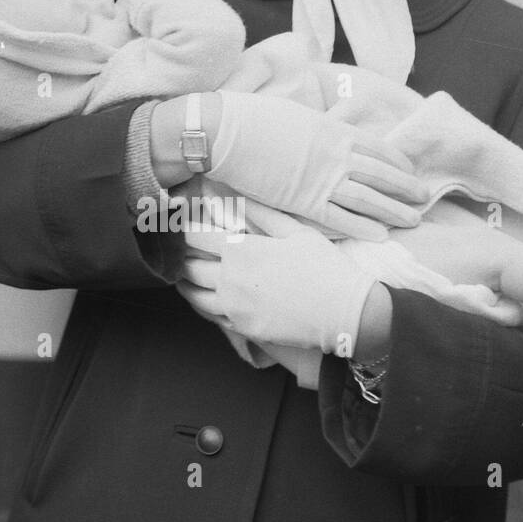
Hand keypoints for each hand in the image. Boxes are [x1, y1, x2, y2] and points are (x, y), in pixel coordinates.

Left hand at [177, 202, 378, 356]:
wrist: (347, 311)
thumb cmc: (323, 265)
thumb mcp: (295, 231)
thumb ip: (262, 213)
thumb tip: (236, 193)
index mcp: (240, 249)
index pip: (195, 236)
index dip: (182, 229)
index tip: (175, 226)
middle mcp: (230, 278)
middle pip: (188, 265)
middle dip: (180, 256)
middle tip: (175, 251)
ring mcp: (235, 307)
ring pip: (193, 295)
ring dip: (185, 283)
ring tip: (181, 275)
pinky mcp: (244, 328)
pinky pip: (211, 316)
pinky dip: (201, 305)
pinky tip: (203, 298)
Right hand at [208, 92, 428, 240]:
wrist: (227, 132)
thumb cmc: (254, 117)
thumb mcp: (297, 114)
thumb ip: (319, 127)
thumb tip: (328, 131)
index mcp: (336, 131)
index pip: (379, 148)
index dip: (399, 162)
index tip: (410, 170)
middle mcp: (338, 156)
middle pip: (383, 176)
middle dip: (406, 188)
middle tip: (423, 198)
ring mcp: (323, 181)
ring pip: (370, 200)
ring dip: (394, 211)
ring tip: (413, 220)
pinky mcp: (304, 202)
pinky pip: (340, 219)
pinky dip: (363, 228)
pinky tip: (380, 236)